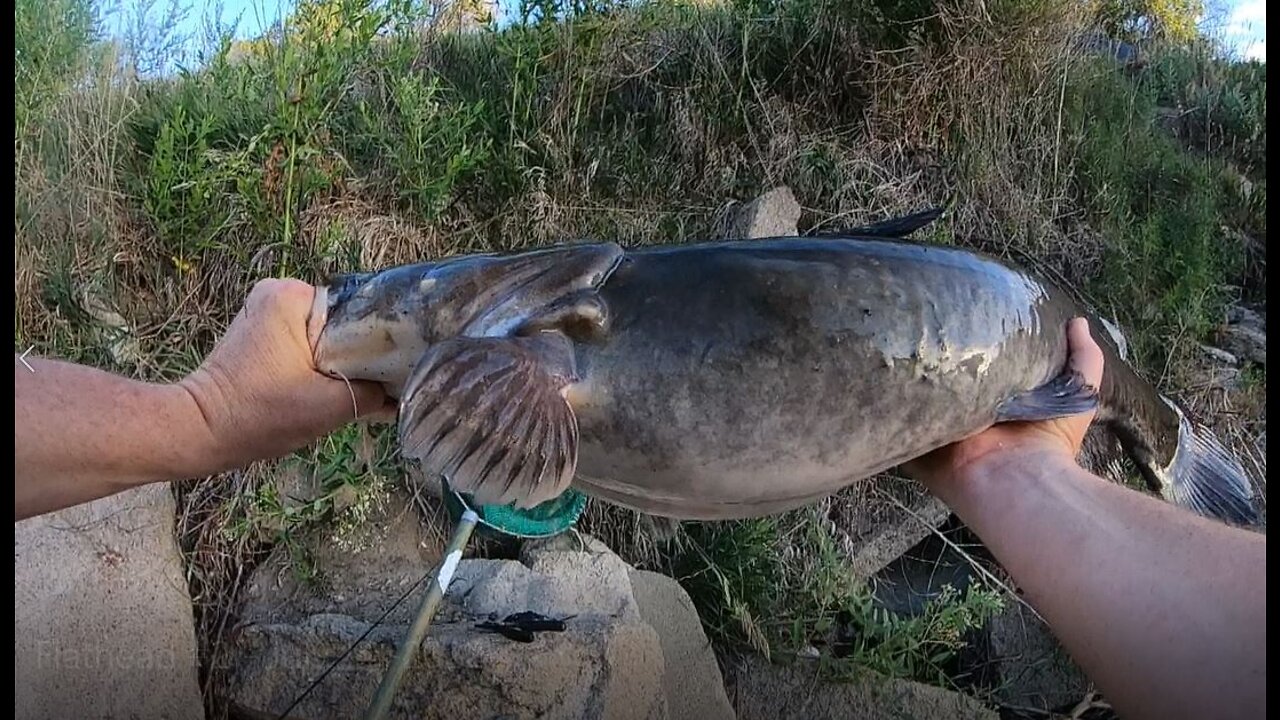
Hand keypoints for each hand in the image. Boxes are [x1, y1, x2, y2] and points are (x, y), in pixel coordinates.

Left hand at [178, 279, 391, 473]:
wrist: (200, 432)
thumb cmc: (258, 416)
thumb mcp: (330, 406)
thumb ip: (375, 394)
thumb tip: (401, 391)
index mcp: (292, 294)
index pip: (359, 311)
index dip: (380, 343)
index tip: (392, 372)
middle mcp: (278, 291)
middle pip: (345, 323)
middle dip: (359, 355)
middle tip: (370, 388)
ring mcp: (267, 310)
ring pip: (329, 337)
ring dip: (340, 363)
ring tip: (344, 392)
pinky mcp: (262, 332)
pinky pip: (309, 343)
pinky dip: (320, 366)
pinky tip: (324, 391)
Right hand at [904, 317, 1105, 490]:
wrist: (1018, 480)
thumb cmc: (1048, 438)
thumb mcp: (1078, 392)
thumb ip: (1082, 358)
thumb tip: (1078, 321)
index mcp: (997, 406)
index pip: (978, 372)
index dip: (972, 349)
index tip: (963, 315)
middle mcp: (966, 419)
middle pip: (945, 383)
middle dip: (937, 358)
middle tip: (927, 324)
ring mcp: (938, 434)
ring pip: (917, 400)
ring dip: (911, 380)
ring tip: (903, 343)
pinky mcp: (917, 448)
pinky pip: (897, 425)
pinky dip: (892, 407)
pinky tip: (890, 375)